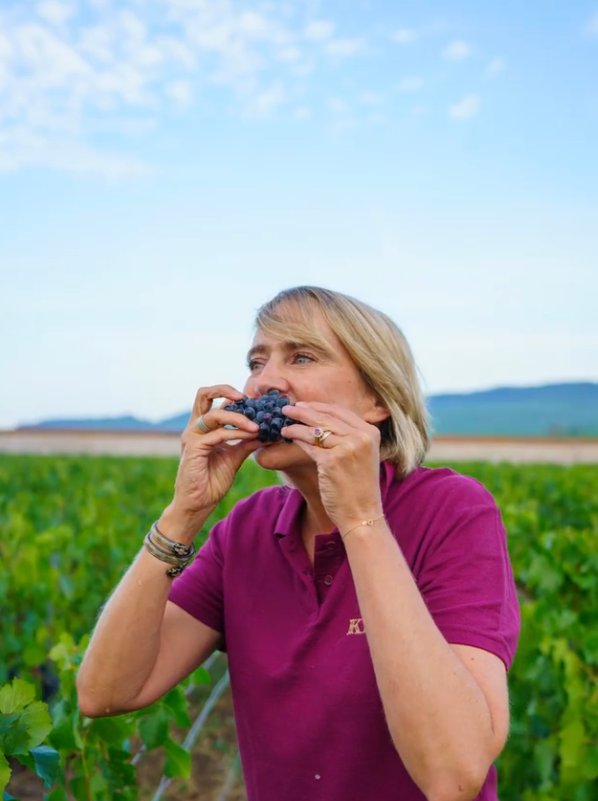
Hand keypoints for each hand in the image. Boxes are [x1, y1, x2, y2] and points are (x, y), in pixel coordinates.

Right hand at [167, 384, 261, 524]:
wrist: (199, 503)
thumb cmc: (212, 481)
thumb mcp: (234, 457)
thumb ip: (245, 442)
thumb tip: (264, 431)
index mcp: (202, 427)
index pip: (214, 400)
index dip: (232, 395)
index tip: (255, 402)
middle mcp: (195, 427)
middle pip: (204, 394)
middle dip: (225, 389)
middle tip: (247, 397)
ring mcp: (192, 436)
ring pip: (215, 414)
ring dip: (239, 418)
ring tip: (257, 426)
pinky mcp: (193, 448)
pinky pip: (217, 434)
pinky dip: (236, 433)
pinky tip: (250, 436)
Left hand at [281, 401, 383, 530]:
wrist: (361, 513)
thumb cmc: (358, 486)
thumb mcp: (362, 455)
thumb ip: (349, 436)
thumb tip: (322, 420)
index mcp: (371, 432)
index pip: (340, 410)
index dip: (319, 406)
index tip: (304, 405)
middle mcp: (361, 437)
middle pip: (326, 417)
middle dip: (304, 411)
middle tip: (287, 409)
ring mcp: (347, 448)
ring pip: (315, 430)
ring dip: (296, 425)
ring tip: (283, 425)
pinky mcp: (332, 461)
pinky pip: (309, 445)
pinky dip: (296, 439)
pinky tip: (288, 437)